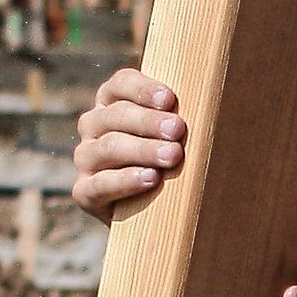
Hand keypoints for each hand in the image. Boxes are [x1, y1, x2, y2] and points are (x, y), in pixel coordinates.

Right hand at [71, 67, 184, 217]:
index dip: (143, 90)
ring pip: (109, 147)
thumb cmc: (170, 161)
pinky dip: (125, 180)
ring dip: (143, 150)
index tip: (169, 99)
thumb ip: (179, 116)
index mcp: (112, 102)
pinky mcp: (84, 191)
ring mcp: (85, 158)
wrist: (151, 212)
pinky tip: (150, 179)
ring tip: (173, 156)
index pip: (121, 84)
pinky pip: (100, 184)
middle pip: (118, 115)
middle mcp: (93, 125)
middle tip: (178, 130)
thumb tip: (212, 102)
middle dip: (150, 122)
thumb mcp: (174, 135)